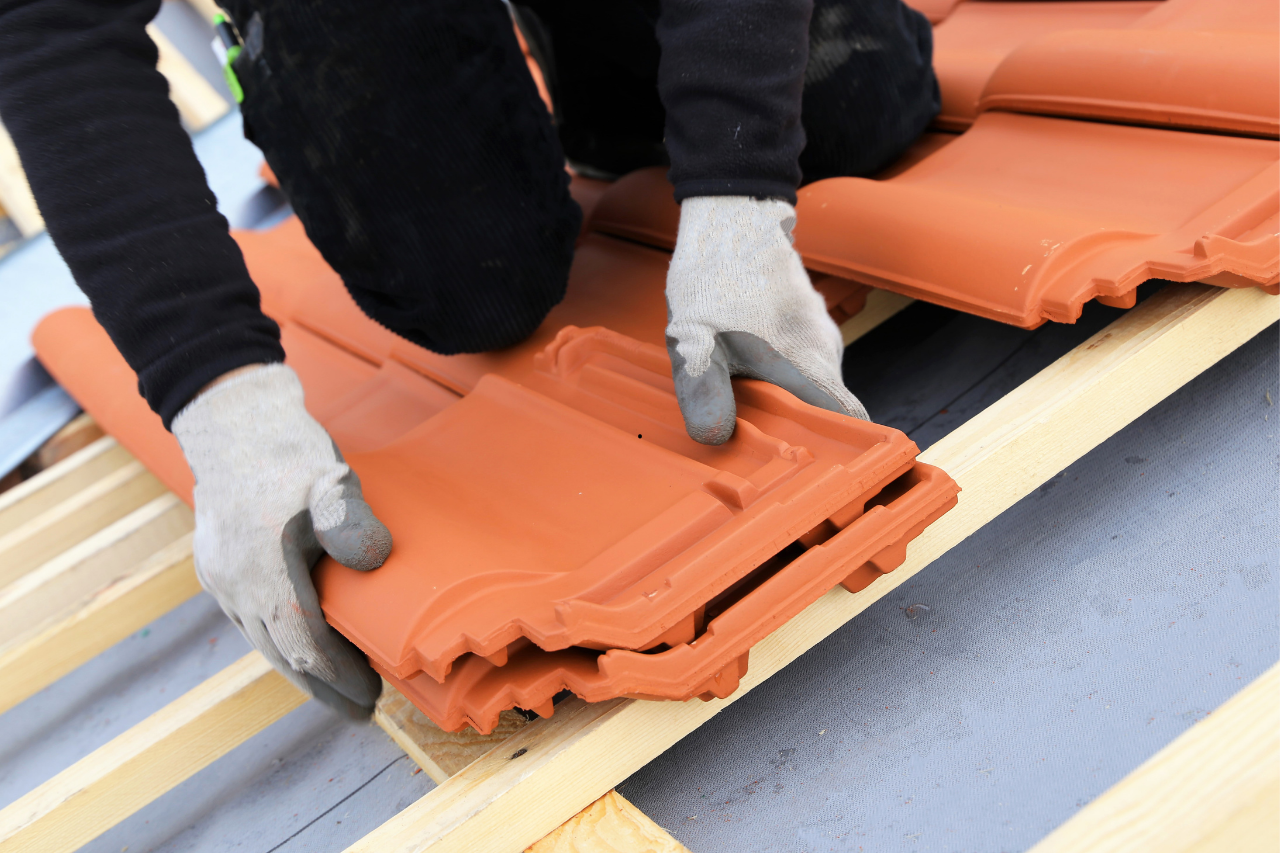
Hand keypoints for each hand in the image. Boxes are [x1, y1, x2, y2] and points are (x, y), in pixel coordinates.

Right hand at [172, 364, 391, 716]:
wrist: (231, 419)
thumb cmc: (287, 450)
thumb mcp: (330, 477)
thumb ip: (351, 517)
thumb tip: (372, 560)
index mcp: (261, 567)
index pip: (302, 644)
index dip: (338, 676)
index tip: (371, 696)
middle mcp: (233, 582)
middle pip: (281, 656)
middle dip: (323, 688)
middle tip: (363, 710)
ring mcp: (219, 578)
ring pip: (262, 641)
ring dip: (301, 671)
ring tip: (339, 690)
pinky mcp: (215, 569)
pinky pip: (250, 621)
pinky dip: (280, 643)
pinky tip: (305, 648)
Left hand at [665, 195, 867, 444]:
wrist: (731, 217)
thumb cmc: (715, 278)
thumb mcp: (694, 340)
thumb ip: (705, 392)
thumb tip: (715, 438)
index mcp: (810, 366)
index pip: (850, 425)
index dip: (841, 453)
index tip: (816, 473)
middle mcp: (826, 353)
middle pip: (825, 410)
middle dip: (794, 430)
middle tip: (754, 442)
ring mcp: (819, 335)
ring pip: (809, 385)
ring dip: (780, 399)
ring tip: (739, 399)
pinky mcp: (806, 323)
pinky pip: (800, 362)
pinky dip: (777, 374)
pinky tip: (741, 367)